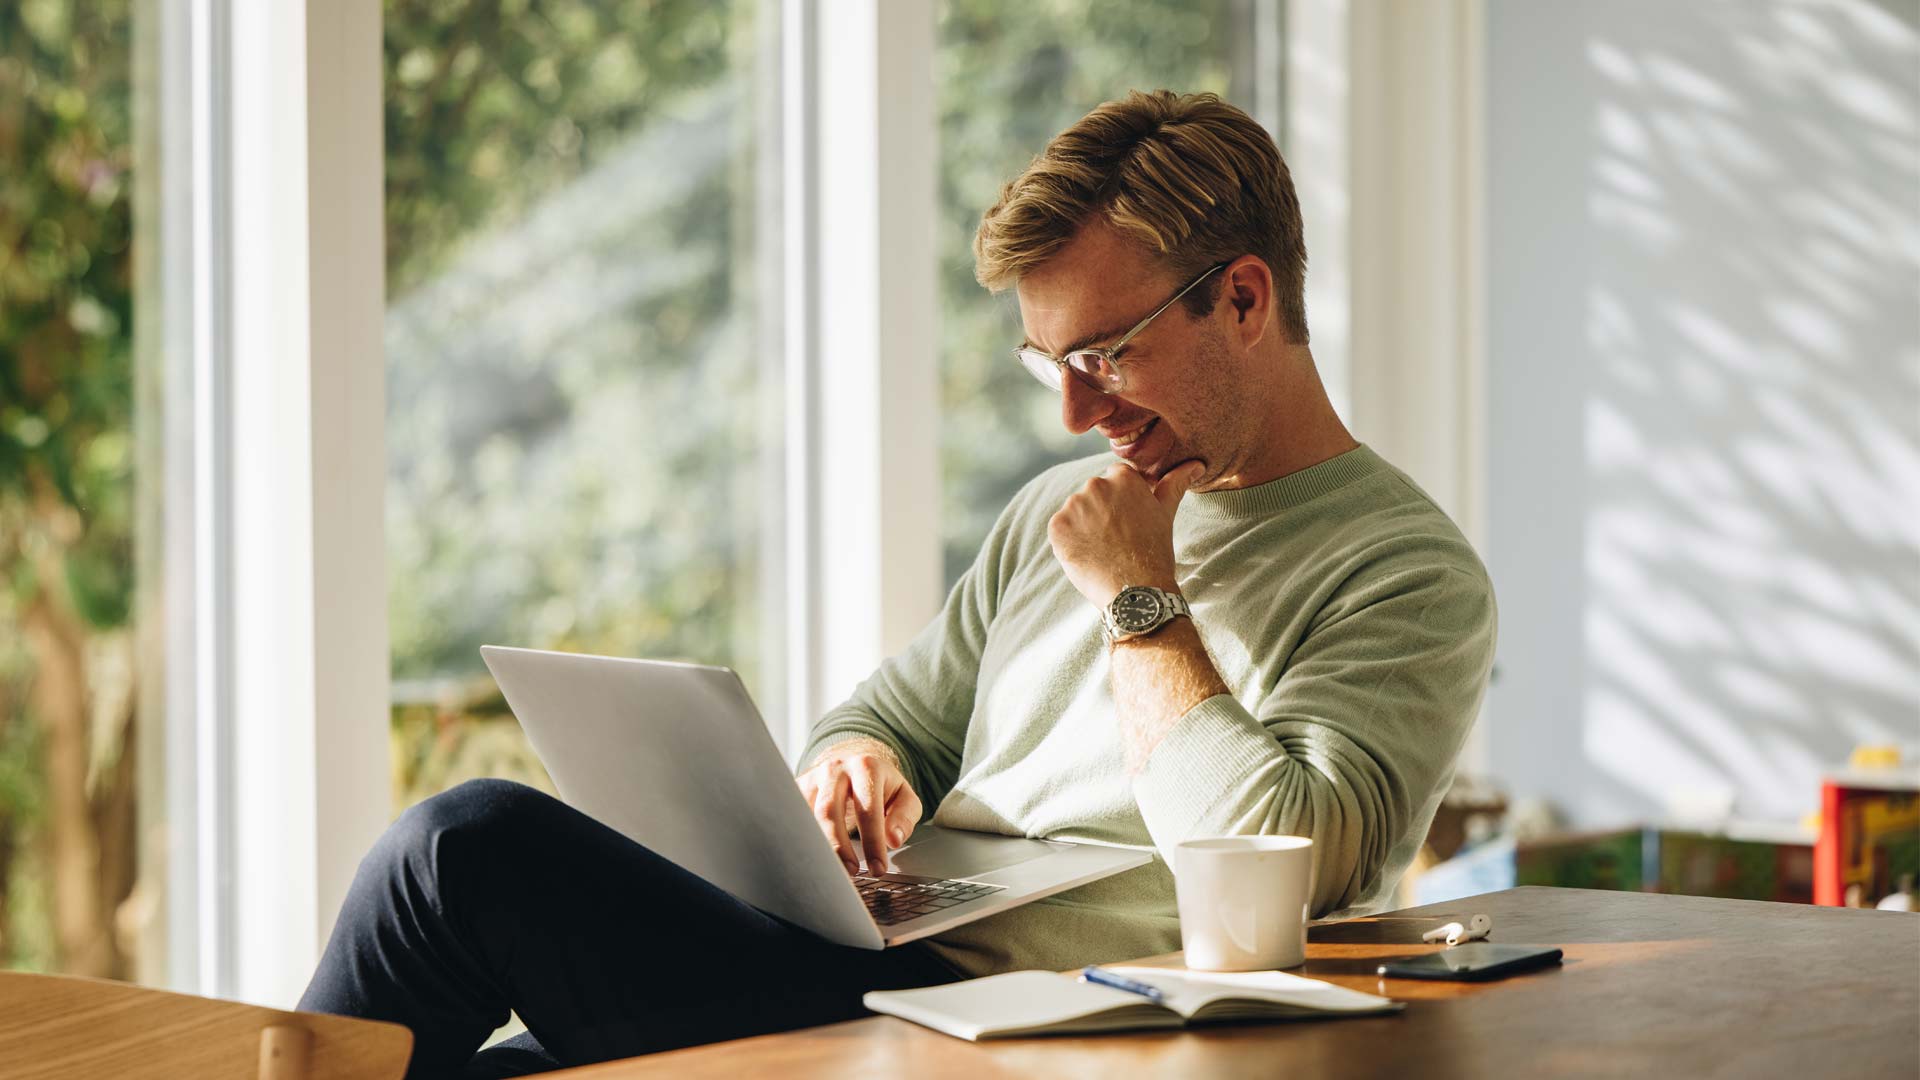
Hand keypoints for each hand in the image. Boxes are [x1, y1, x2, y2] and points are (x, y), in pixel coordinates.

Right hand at [795, 739, 923, 874]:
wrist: (854, 763)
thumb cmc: (881, 786)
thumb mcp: (903, 797)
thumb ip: (904, 817)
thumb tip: (893, 839)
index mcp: (866, 767)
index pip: (868, 809)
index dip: (873, 842)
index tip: (878, 869)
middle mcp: (835, 768)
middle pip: (828, 810)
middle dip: (838, 847)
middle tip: (851, 872)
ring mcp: (812, 777)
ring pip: (805, 815)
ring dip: (817, 847)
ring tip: (832, 870)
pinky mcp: (797, 789)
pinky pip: (794, 817)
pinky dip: (801, 840)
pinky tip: (813, 857)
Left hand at [1048, 460, 1204, 606]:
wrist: (1136, 591)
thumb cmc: (1154, 552)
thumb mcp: (1165, 513)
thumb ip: (1175, 483)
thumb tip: (1196, 464)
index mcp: (1123, 476)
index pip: (1115, 479)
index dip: (1121, 503)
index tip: (1129, 522)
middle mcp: (1096, 484)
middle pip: (1094, 494)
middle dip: (1101, 513)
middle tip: (1117, 540)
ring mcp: (1073, 505)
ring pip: (1076, 512)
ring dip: (1084, 527)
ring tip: (1104, 549)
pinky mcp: (1057, 527)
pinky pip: (1061, 530)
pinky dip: (1069, 542)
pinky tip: (1088, 555)